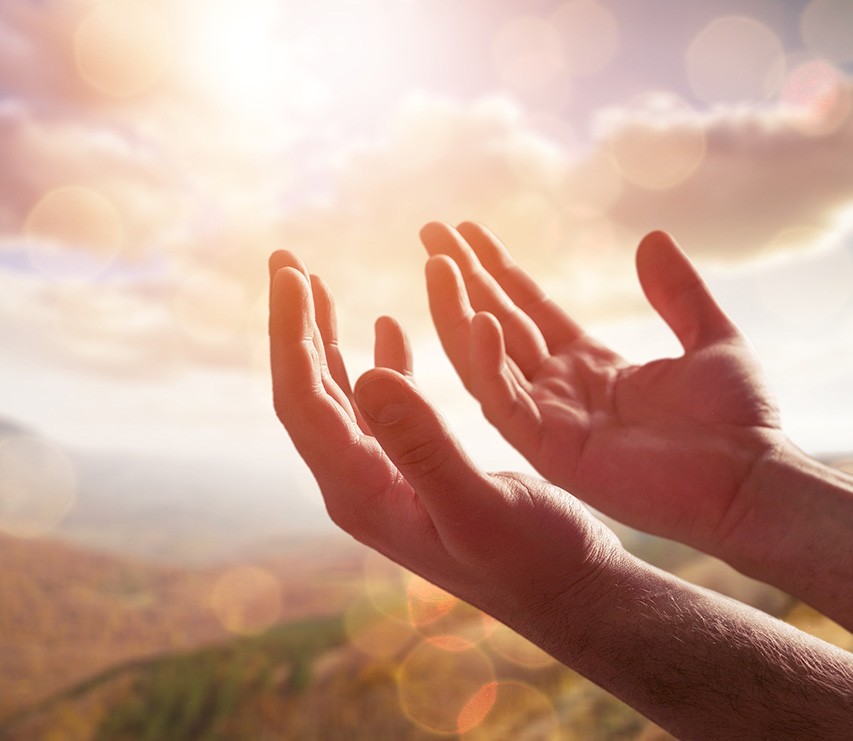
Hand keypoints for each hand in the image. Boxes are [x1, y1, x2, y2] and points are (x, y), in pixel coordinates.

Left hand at [268, 250, 622, 632]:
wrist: (568, 594)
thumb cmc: (532, 561)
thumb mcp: (478, 503)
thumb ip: (423, 444)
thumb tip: (365, 374)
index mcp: (361, 493)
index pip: (304, 402)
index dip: (292, 335)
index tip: (292, 274)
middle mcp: (358, 484)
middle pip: (308, 390)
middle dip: (293, 323)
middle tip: (284, 258)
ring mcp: (382, 477)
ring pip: (339, 393)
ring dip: (325, 335)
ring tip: (313, 280)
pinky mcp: (412, 470)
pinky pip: (380, 405)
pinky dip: (377, 359)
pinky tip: (383, 327)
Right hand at [421, 222, 782, 551]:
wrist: (751, 481)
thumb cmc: (740, 422)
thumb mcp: (711, 339)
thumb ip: (677, 293)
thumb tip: (652, 238)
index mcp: (592, 365)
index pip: (529, 308)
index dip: (498, 269)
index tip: (467, 231)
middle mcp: (561, 390)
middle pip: (498, 324)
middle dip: (464, 279)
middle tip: (431, 232)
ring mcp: (552, 420)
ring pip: (486, 361)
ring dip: (458, 313)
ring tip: (436, 266)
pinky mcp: (552, 450)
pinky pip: (505, 404)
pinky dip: (487, 365)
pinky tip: (479, 323)